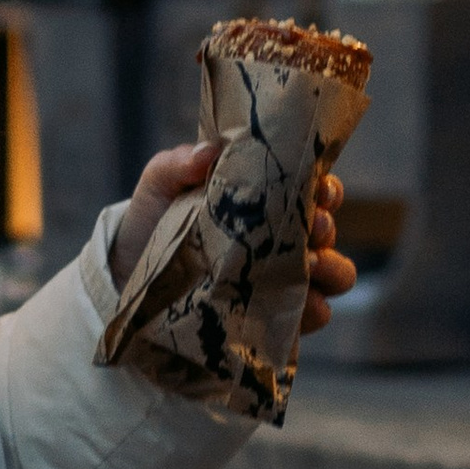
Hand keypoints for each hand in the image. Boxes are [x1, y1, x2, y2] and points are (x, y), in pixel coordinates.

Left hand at [107, 145, 356, 332]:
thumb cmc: (153, 221)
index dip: (326, 188)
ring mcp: (285, 278)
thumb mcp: (160, 185)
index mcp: (268, 200)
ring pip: (337, 275)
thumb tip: (208, 152)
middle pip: (330, 231)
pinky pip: (315, 315)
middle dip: (326, 227)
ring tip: (308, 266)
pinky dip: (312, 309)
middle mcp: (284, 238)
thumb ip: (180, 164)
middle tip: (312, 227)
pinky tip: (295, 302)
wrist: (132, 276)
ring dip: (331, 268)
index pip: (317, 189)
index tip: (318, 189)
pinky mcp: (277, 316)